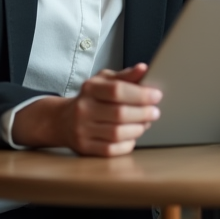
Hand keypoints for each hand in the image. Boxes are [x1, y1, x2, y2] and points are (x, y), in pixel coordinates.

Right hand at [11, 64, 162, 156]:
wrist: (63, 120)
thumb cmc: (91, 98)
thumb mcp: (104, 81)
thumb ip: (125, 76)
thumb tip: (143, 69)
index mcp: (90, 89)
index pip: (117, 90)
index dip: (140, 94)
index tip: (157, 96)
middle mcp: (83, 109)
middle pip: (120, 114)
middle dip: (143, 113)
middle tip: (155, 112)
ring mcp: (82, 130)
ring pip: (117, 134)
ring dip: (138, 129)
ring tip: (145, 123)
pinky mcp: (84, 148)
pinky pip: (112, 150)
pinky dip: (127, 143)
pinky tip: (132, 136)